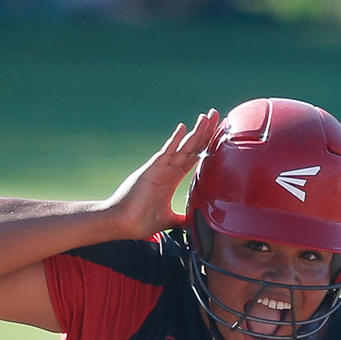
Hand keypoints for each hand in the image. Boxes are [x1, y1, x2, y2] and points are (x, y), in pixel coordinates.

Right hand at [101, 110, 220, 241]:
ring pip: (182, 147)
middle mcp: (168, 170)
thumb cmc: (140, 221)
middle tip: (217, 115)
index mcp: (172, 179)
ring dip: (196, 132)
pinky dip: (174, 141)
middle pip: (191, 147)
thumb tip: (195, 224)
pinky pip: (166, 153)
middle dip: (205, 131)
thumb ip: (182, 219)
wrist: (121, 224)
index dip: (206, 145)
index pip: (194, 157)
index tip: (218, 132)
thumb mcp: (169, 220)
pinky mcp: (151, 170)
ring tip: (207, 117)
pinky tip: (182, 128)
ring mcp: (160, 168)